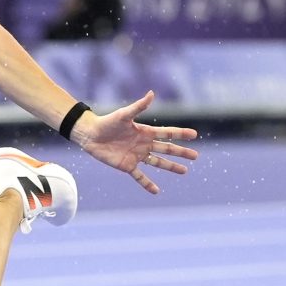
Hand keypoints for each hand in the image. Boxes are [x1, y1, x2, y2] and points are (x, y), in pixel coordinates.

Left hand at [75, 90, 199, 193]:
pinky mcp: (127, 166)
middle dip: (181, 152)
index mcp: (145, 132)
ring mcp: (137, 156)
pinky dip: (148, 184)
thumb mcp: (124, 114)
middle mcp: (144, 144)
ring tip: (184, 171)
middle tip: (195, 156)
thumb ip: (139, 106)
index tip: (194, 134)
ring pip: (158, 162)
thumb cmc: (107, 122)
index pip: (167, 133)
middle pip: (167, 149)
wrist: (91, 135)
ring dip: (171, 167)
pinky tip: (157, 191)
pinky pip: (140, 177)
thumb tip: (152, 93)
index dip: (180, 134)